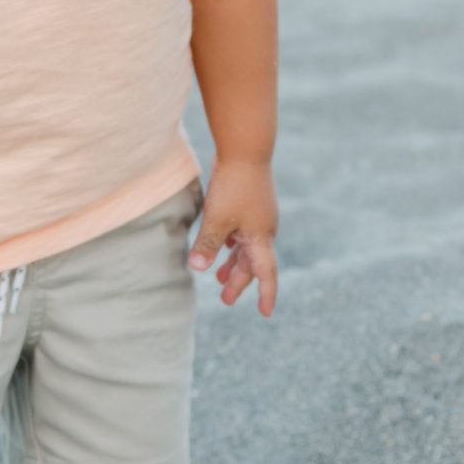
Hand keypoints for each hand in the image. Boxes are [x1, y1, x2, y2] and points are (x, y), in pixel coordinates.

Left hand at [188, 160, 279, 314]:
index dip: (266, 294)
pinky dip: (232, 243)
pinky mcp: (250, 202)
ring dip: (234, 262)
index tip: (265, 313)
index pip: (266, 273)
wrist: (245, 149)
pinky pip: (242, 231)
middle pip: (252, 262)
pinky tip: (222, 245)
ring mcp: (258, 214)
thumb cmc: (234, 186)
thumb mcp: (217, 219)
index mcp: (261, 237)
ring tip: (220, 278)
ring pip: (246, 247)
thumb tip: (198, 269)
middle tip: (224, 299)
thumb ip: (208, 244)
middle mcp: (264, 229)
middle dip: (239, 281)